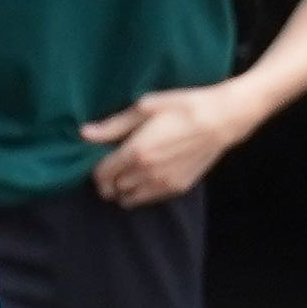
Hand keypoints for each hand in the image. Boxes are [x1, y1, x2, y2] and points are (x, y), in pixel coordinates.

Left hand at [80, 85, 250, 204]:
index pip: (101, 174)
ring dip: (123, 190)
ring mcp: (163, 184)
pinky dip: (141, 193)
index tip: (100, 160)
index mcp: (135, 153)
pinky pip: (149, 200)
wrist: (222, 119)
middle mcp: (147, 173)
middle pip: (112, 190)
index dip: (95, 170)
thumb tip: (84, 134)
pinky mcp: (178, 188)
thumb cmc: (183, 107)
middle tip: (113, 167)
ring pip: (129, 200)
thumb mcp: (145, 108)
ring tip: (129, 173)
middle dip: (108, 181)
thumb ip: (113, 125)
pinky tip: (147, 176)